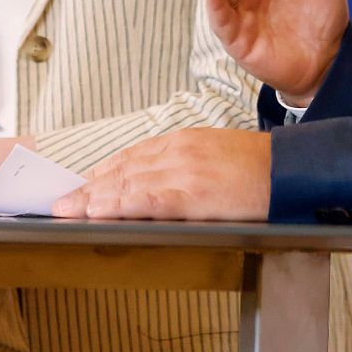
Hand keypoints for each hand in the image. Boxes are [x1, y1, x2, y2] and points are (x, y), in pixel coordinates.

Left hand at [51, 129, 269, 220]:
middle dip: (88, 188)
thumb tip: (153, 181)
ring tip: (68, 210)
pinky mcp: (195, 194)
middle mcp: (178, 152)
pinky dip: (120, 205)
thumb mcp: (213, 152)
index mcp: (182, 140)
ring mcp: (185, 172)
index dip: (101, 173)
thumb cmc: (257, 167)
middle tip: (60, 202)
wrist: (290, 170)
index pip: (131, 156)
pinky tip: (100, 210)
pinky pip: (150, 200)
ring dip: (94, 199)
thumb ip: (182, 162)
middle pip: (123, 170)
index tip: (80, 186)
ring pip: (128, 185)